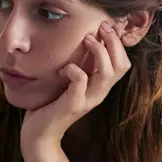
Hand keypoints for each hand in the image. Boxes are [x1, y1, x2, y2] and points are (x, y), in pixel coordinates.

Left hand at [20, 23, 131, 150]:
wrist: (39, 134)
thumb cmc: (50, 105)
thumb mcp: (68, 83)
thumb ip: (77, 68)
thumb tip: (78, 41)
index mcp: (100, 87)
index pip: (123, 64)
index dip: (118, 44)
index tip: (104, 27)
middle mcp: (99, 94)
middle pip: (121, 65)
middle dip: (113, 42)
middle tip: (100, 28)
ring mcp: (88, 100)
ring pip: (107, 73)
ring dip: (99, 52)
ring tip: (87, 40)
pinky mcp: (74, 105)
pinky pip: (81, 81)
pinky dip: (73, 69)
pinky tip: (63, 69)